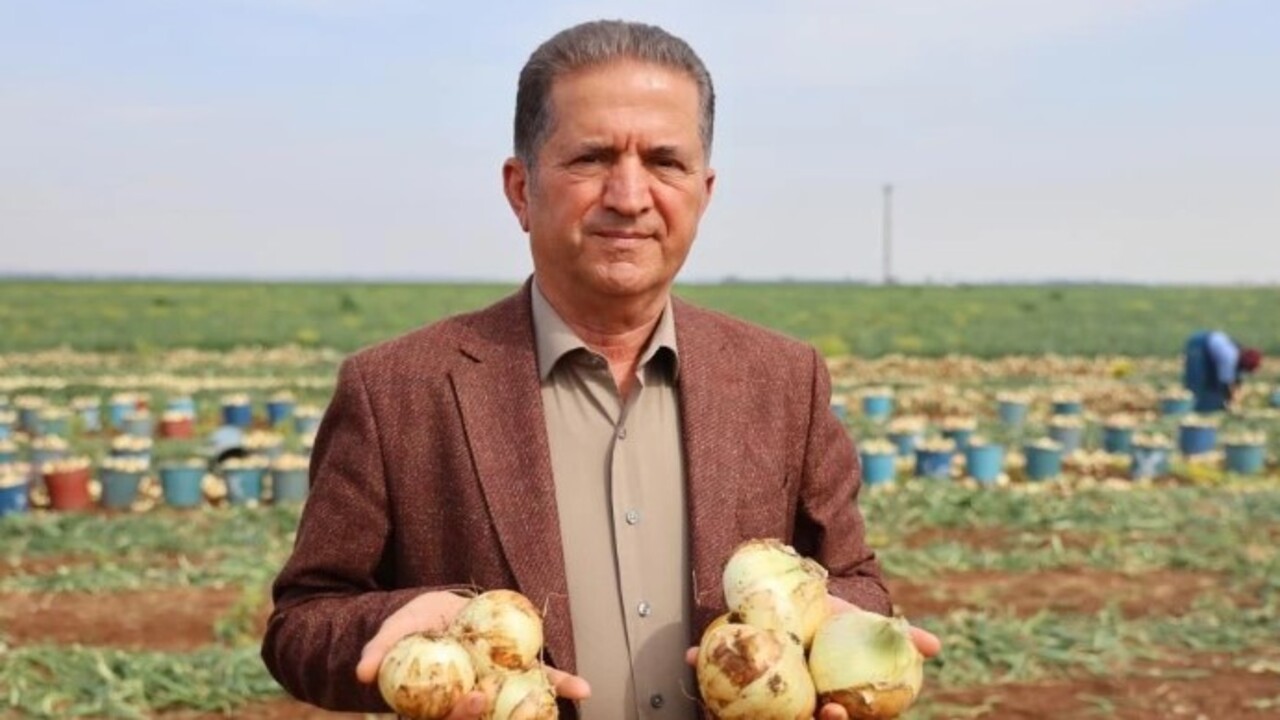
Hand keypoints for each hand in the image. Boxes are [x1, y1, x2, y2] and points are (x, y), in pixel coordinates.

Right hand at [355, 591, 590, 717]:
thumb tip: (362, 672)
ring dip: (541, 711)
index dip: (462, 716)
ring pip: (519, 708)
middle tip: (511, 696)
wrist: (441, 610)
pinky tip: (582, 689)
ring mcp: (499, 688)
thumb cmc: (416, 625)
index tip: (474, 698)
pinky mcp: (518, 672)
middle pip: (487, 718)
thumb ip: (380, 649)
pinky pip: (541, 681)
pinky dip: (561, 686)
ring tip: (562, 706)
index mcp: (441, 702)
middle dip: (501, 717)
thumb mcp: (396, 630)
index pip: (450, 719)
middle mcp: (473, 700)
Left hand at [685, 595, 940, 719]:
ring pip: (746, 707)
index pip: (829, 719)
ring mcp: (758, 689)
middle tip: (792, 709)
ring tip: (719, 694)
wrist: (794, 593)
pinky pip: (715, 673)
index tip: (834, 710)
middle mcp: (787, 698)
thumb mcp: (864, 622)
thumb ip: (900, 637)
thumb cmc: (832, 616)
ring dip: (730, 704)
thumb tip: (935, 645)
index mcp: (821, 697)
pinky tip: (692, 655)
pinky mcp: (731, 673)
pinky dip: (702, 664)